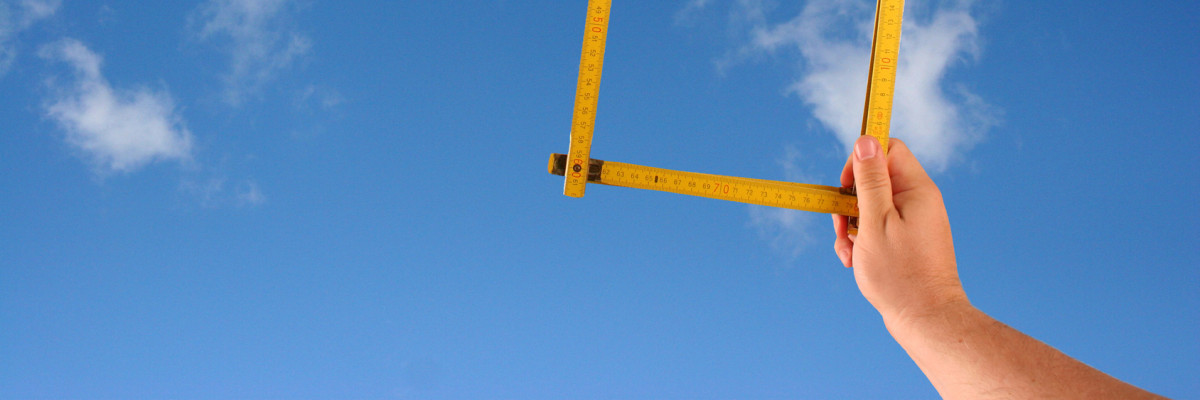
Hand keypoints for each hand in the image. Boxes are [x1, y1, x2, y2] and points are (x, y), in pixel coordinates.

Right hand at [832, 137, 967, 325]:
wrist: (926, 320)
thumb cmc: (901, 274)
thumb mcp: (874, 222)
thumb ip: (869, 180)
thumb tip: (865, 139)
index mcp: (916, 189)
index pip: (888, 149)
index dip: (860, 161)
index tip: (845, 187)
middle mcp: (918, 201)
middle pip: (874, 179)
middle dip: (849, 202)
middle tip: (842, 228)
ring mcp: (914, 221)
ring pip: (870, 206)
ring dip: (850, 226)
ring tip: (848, 253)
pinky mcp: (907, 239)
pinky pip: (877, 227)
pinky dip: (861, 240)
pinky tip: (855, 261)